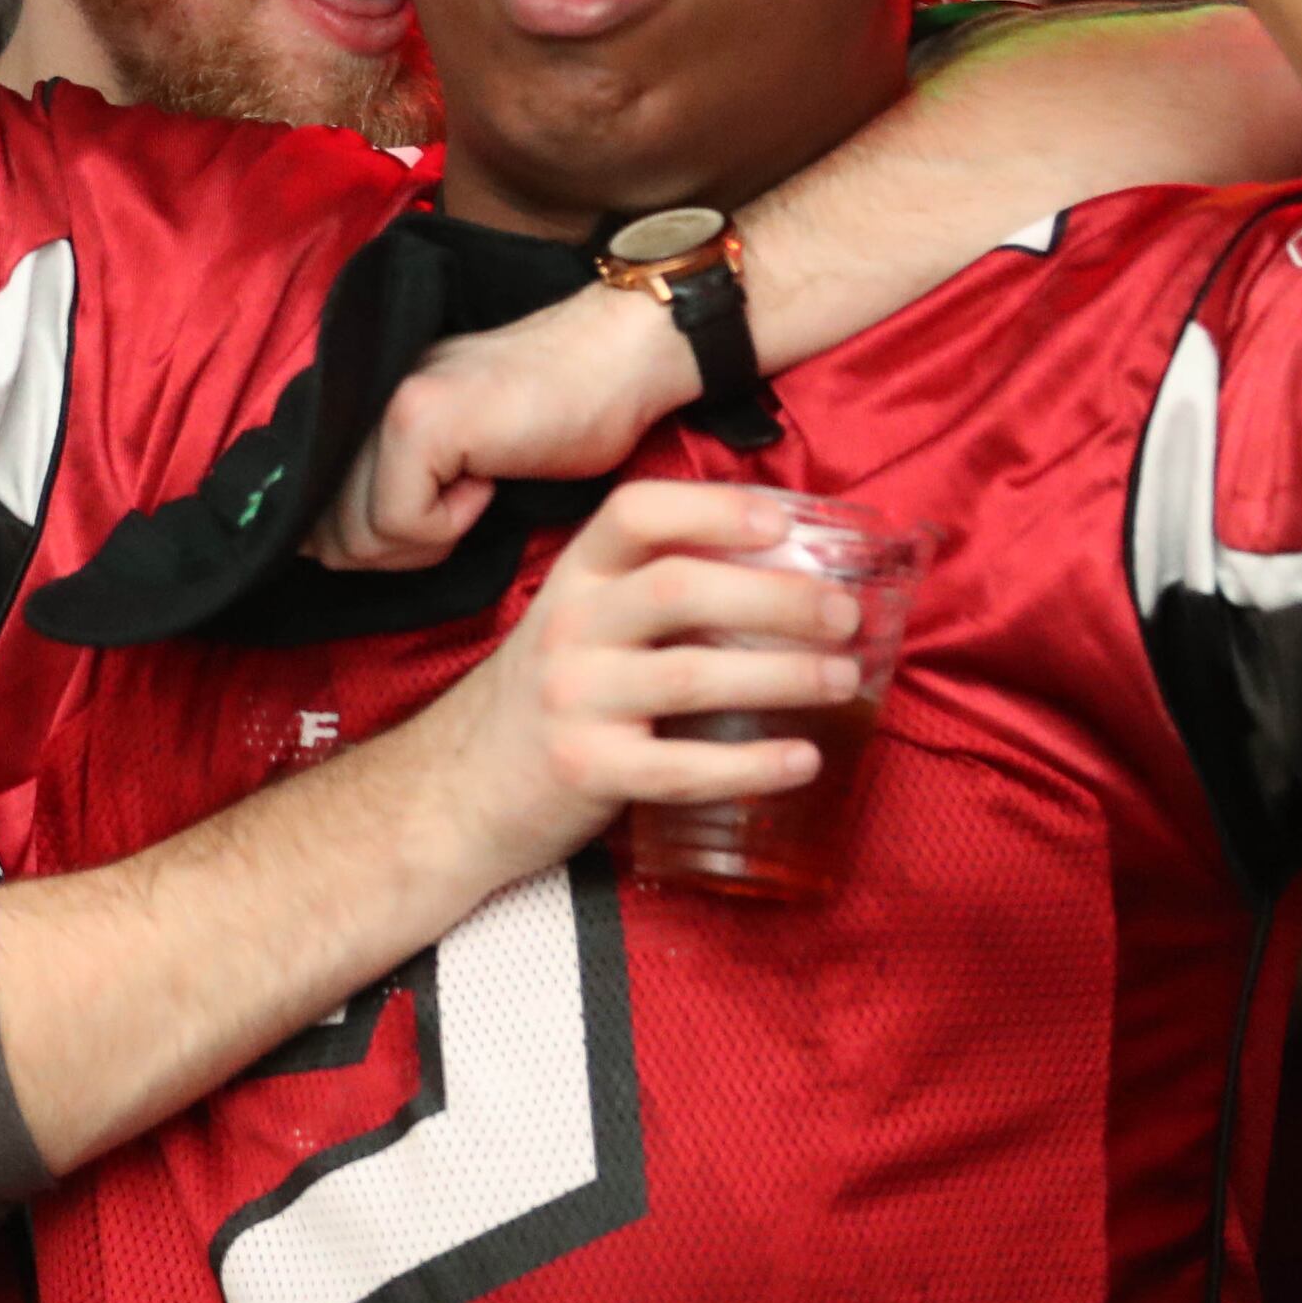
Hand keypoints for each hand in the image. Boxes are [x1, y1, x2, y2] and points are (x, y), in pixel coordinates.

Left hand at [310, 286, 693, 572]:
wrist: (618, 364)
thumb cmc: (549, 418)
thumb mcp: (445, 461)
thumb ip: (379, 491)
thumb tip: (318, 552)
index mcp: (354, 406)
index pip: (307, 513)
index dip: (365, 546)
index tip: (425, 524)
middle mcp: (353, 399)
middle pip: (331, 537)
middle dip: (400, 551)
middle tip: (462, 502)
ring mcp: (382, 405)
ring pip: (362, 537)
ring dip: (430, 537)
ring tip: (477, 481)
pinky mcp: (416, 421)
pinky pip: (404, 523)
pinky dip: (453, 524)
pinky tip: (488, 476)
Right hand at [423, 480, 863, 885]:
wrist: (456, 792)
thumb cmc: (545, 699)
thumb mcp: (579, 626)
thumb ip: (648, 596)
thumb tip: (777, 574)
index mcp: (574, 580)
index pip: (636, 515)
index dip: (713, 510)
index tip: (783, 521)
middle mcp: (570, 628)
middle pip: (680, 588)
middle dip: (776, 596)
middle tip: (844, 612)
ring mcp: (575, 700)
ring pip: (692, 675)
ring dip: (783, 675)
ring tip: (843, 679)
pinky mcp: (587, 771)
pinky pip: (683, 767)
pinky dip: (752, 764)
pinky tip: (802, 760)